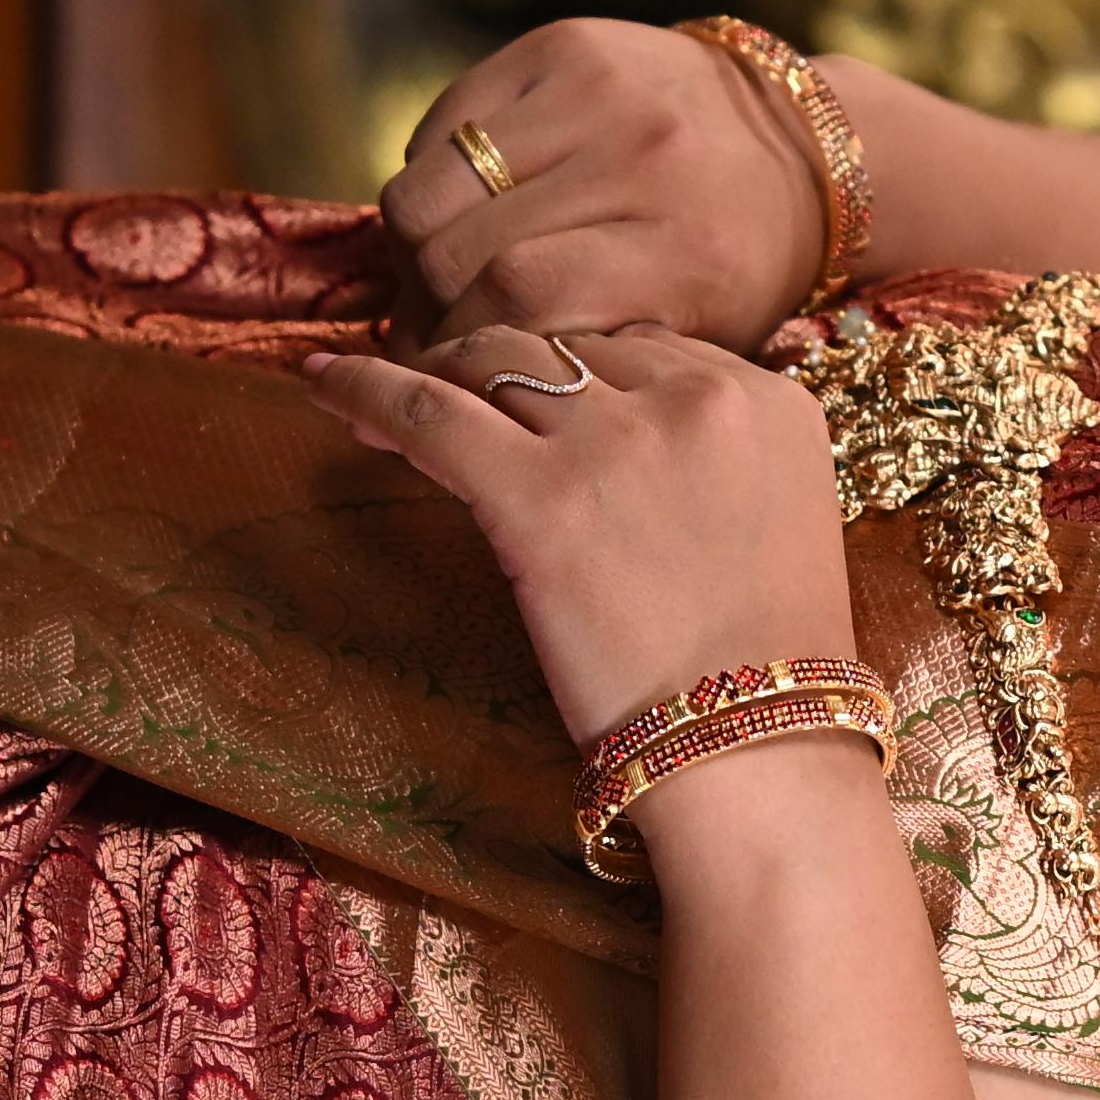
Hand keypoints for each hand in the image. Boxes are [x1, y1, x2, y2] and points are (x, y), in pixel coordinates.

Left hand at [300, 323, 846, 746]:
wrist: (760, 754)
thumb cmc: (766, 669)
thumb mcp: (777, 521)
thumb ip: (717, 459)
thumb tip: (624, 439)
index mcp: (769, 402)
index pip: (645, 347)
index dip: (581, 372)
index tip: (535, 397)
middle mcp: (700, 397)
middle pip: (569, 345)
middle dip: (504, 364)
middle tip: (449, 389)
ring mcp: (618, 441)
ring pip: (495, 361)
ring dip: (437, 370)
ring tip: (390, 395)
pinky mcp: (541, 494)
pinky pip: (426, 411)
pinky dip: (364, 388)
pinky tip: (323, 384)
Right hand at [379, 20, 833, 349]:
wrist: (800, 142)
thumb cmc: (744, 267)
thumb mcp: (701, 338)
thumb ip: (598, 363)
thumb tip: (456, 386)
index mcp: (687, 248)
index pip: (521, 296)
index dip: (462, 350)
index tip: (448, 382)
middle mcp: (641, 158)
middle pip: (458, 247)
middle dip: (424, 309)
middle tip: (426, 339)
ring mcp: (597, 90)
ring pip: (428, 186)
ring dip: (413, 247)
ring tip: (432, 280)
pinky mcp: (558, 44)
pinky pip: (442, 125)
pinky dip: (433, 180)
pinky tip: (462, 212)